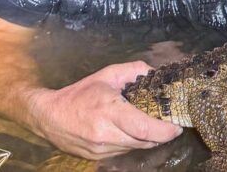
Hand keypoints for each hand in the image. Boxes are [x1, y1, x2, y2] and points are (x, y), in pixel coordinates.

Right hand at [27, 61, 182, 159]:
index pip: (144, 128)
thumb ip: (134, 70)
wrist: (49, 116)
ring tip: (151, 126)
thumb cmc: (80, 93)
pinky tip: (130, 131)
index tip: (177, 125)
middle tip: (170, 124)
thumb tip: (155, 73)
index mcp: (110, 111)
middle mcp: (106, 134)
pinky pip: (124, 152)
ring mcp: (102, 149)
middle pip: (144, 141)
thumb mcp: (107, 74)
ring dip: (147, 139)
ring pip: (136, 148)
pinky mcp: (98, 157)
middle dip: (161, 135)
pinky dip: (132, 142)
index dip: (165, 130)